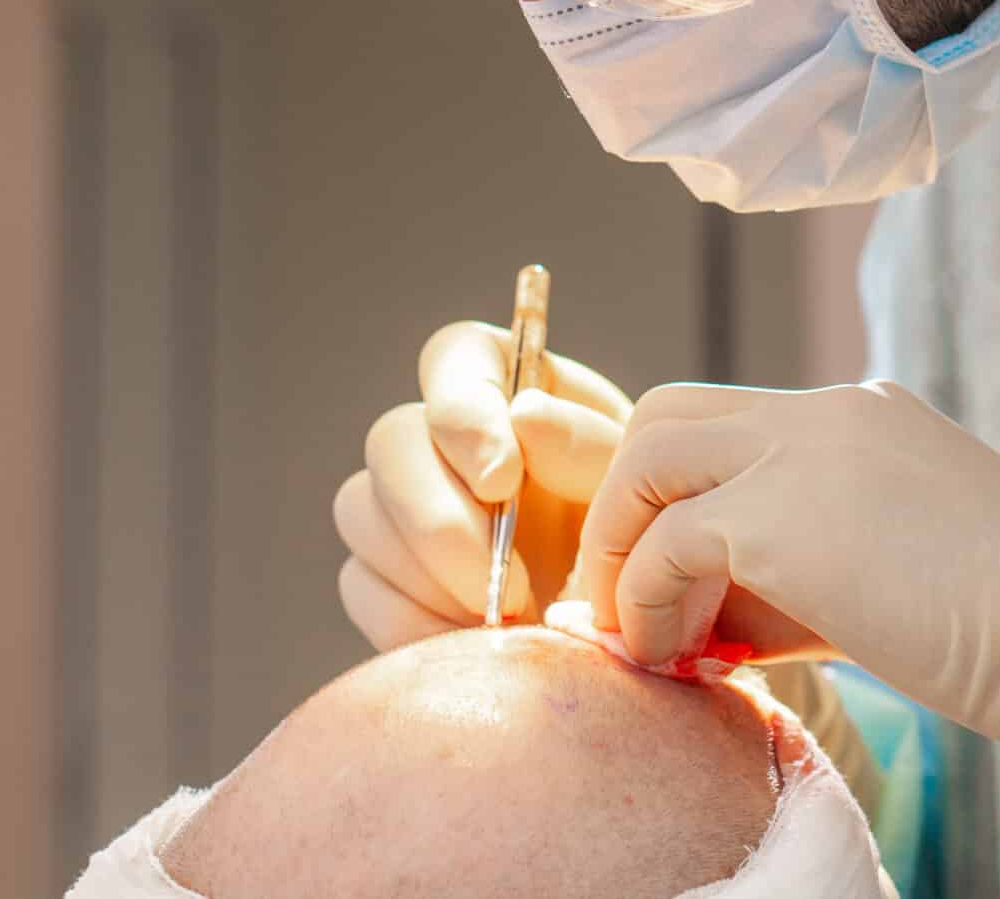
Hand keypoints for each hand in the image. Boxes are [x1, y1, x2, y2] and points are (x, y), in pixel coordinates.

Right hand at [334, 320, 632, 648]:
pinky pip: (364, 588)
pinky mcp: (381, 573)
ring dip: (434, 576)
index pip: (455, 357)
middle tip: (508, 585)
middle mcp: (441, 436)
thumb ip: (587, 446)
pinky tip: (477, 642)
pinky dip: (418, 622)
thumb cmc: (634, 527)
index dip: (463, 413)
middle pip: (391, 442)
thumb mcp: (635, 485)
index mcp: (509, 385)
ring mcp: (400, 504)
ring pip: (365, 516)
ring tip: (511, 619)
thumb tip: (522, 415)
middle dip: (440, 518)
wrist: (624, 619)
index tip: (503, 479)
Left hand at [576, 380, 999, 743]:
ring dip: (623, 551)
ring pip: (648, 456)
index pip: (727, 426)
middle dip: (627, 509)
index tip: (674, 592)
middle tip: (629, 602)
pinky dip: (646, 602)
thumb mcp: (885, 573)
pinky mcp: (783, 512)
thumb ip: (793, 574)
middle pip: (667, 414)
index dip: (680, 504)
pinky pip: (666, 544)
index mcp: (863, 412)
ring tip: (642, 638)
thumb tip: (697, 619)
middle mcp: (829, 408)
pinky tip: (676, 658)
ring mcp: (806, 447)